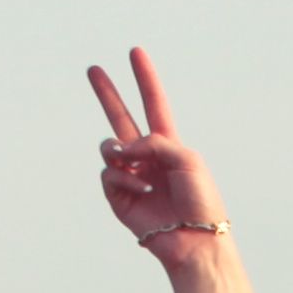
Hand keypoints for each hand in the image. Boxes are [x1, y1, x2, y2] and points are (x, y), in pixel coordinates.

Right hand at [86, 48, 227, 250]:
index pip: (154, 104)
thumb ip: (153, 141)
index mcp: (168, 144)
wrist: (195, 240)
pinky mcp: (118, 198)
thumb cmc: (200, 202)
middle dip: (107, 94)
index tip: (135, 52)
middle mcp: (147, 157)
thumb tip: (121, 150)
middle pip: (121, 118)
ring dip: (120, 151)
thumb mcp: (185, 158)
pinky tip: (143, 190)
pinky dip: (124, 178)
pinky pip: (109, 174)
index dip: (145, 79)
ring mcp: (131, 176)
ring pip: (109, 147)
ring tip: (134, 165)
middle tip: (93, 69)